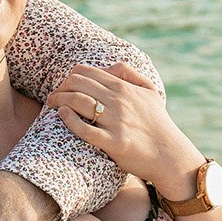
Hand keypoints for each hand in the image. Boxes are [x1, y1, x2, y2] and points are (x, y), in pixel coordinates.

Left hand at [48, 62, 203, 193]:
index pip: (85, 72)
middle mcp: (118, 101)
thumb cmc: (157, 123)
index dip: (68, 77)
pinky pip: (84, 129)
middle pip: (77, 83)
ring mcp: (115, 121)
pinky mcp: (114, 142)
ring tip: (52, 106)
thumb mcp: (149, 91)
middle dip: (60, 88)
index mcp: (123, 87)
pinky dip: (69, 119)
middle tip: (53, 98)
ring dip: (59, 101)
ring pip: (77, 101)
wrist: (169, 154)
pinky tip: (62, 116)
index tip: (64, 88)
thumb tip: (107, 66)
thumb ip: (129, 73)